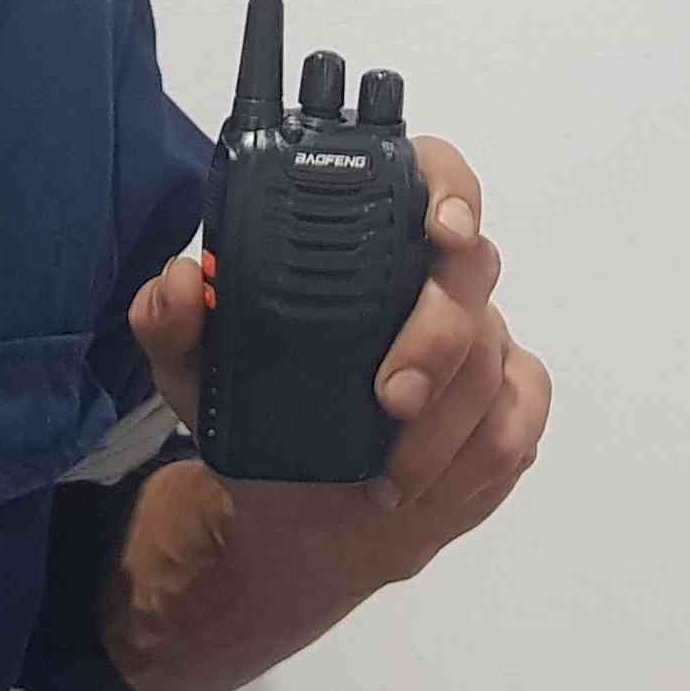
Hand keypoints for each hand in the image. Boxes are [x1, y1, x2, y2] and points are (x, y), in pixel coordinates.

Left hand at [125, 134, 548, 553]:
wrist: (303, 513)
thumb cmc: (264, 418)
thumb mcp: (195, 374)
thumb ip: (172, 323)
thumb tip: (180, 281)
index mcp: (368, 245)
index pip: (429, 177)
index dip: (448, 189)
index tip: (438, 228)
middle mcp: (431, 281)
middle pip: (470, 272)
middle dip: (438, 336)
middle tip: (390, 394)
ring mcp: (480, 341)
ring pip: (491, 356)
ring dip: (444, 423)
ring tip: (392, 472)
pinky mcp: (508, 402)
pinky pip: (517, 416)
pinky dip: (474, 457)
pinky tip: (427, 484)